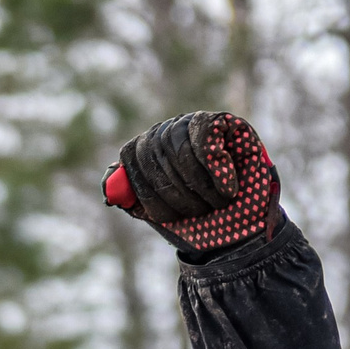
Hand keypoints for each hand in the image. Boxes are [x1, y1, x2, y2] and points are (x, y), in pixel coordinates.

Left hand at [102, 113, 279, 252]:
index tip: (168, 217)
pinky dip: (217, 169)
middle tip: (199, 213)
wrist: (240, 227)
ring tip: (218, 203)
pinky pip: (207, 138)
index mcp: (144, 149)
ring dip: (201, 186)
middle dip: (176, 194)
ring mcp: (192, 122)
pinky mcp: (222, 121)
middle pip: (154, 155)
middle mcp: (165, 130)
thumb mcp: (159, 214)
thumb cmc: (197, 220)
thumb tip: (109, 191)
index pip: (130, 155)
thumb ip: (132, 199)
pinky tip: (227, 189)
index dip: (148, 191)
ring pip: (181, 149)